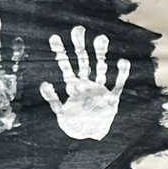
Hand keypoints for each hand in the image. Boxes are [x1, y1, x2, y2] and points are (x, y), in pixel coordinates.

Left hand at [40, 25, 129, 140]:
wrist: (91, 139)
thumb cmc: (75, 127)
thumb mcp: (60, 114)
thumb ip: (53, 99)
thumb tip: (44, 83)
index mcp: (73, 87)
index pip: (65, 65)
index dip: (60, 52)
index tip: (54, 37)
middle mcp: (86, 84)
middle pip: (82, 61)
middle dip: (79, 45)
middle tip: (78, 29)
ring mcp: (99, 90)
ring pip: (100, 67)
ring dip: (100, 54)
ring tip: (101, 38)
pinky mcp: (111, 99)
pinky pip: (118, 85)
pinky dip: (121, 74)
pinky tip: (123, 62)